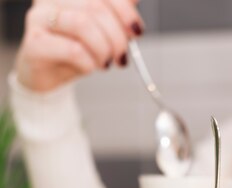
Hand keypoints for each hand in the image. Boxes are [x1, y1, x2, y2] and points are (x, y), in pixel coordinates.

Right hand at [15, 0, 143, 91]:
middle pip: (95, 7)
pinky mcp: (35, 43)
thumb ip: (115, 14)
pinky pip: (72, 50)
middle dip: (117, 36)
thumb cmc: (74, 51)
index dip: (125, 11)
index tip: (137, 31)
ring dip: (103, 49)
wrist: (48, 77)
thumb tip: (134, 0)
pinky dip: (89, 63)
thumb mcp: (101, 32)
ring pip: (83, 25)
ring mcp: (39, 17)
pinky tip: (90, 68)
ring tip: (106, 63)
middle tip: (122, 56)